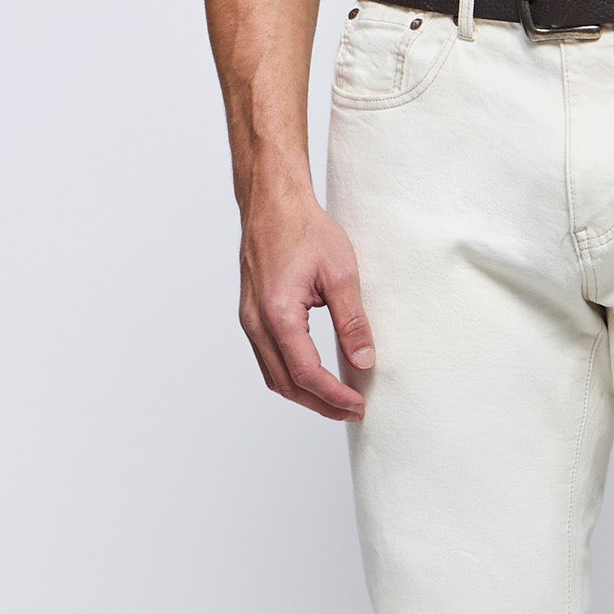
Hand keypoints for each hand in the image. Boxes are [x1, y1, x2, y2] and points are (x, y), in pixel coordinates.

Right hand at [238, 183, 373, 419]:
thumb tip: (364, 361)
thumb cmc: (304, 229)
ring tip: (337, 398)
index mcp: (277, 313)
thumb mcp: (341, 273)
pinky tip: (315, 375)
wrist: (272, 203)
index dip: (333, 396)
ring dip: (304, 393)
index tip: (358, 405)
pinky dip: (290, 375)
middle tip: (353, 410)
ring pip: (273, 376)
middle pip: (286, 384)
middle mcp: (256, 322)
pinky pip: (267, 359)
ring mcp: (249, 320)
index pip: (306, 373)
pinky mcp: (250, 315)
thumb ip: (352, 321)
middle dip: (320, 403)